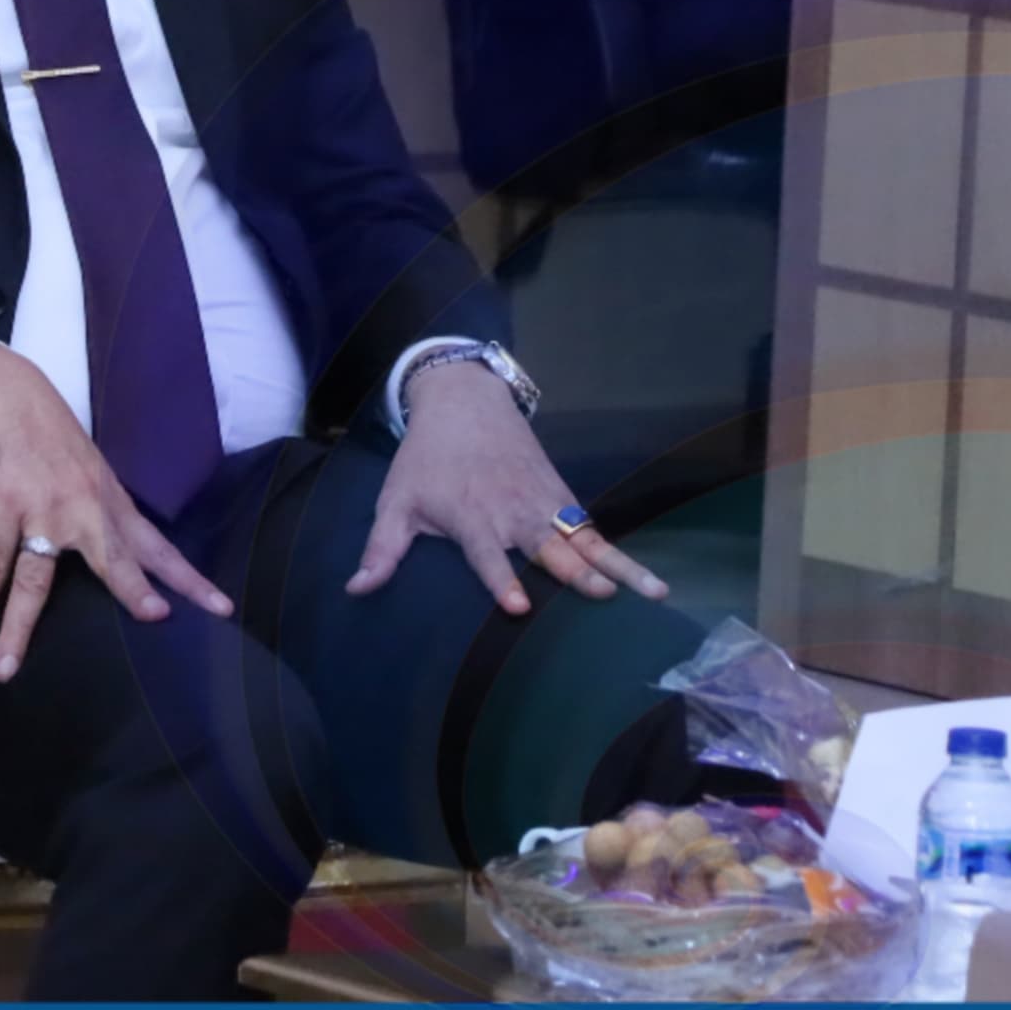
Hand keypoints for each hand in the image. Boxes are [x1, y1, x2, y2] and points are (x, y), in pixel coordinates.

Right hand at [0, 346, 233, 682]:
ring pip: (34, 581)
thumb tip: (122, 549)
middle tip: (155, 617)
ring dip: (18, 628)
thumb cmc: (46, 434)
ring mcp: (40, 511)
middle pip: (113, 558)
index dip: (188, 579)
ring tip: (6, 669)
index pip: (157, 547)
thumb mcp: (90, 470)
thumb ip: (104, 510)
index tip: (221, 608)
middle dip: (133, 588)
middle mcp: (82, 509)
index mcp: (109, 502)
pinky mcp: (2, 508)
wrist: (0, 394)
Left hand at [350, 361, 665, 614]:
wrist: (463, 401)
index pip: (487, 557)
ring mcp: (543, 502)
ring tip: (654, 591)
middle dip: (576, 573)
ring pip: (585, 539)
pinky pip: (592, 526)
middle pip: (548, 548)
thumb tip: (356, 590)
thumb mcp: (395, 501)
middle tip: (602, 596)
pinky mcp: (562, 494)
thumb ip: (381, 549)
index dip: (502, 581)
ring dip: (619, 565)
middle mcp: (513, 513)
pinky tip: (647, 576)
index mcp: (471, 518)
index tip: (519, 608)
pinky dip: (619, 549)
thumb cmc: (425, 459)